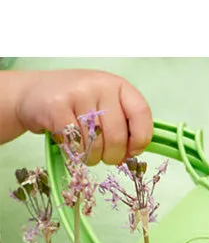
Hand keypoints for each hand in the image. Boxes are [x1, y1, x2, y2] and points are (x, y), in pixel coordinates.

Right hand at [12, 69, 152, 164]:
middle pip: (117, 137)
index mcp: (118, 85)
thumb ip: (122, 122)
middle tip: (104, 157)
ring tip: (85, 150)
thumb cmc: (75, 103)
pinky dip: (74, 153)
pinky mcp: (57, 107)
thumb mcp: (103, 104)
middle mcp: (100, 85)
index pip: (141, 113)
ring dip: (91, 157)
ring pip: (95, 145)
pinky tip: (70, 144)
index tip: (132, 151)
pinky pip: (75, 144)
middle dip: (112, 156)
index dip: (140, 139)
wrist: (32, 93)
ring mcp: (77, 94)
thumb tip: (134, 152)